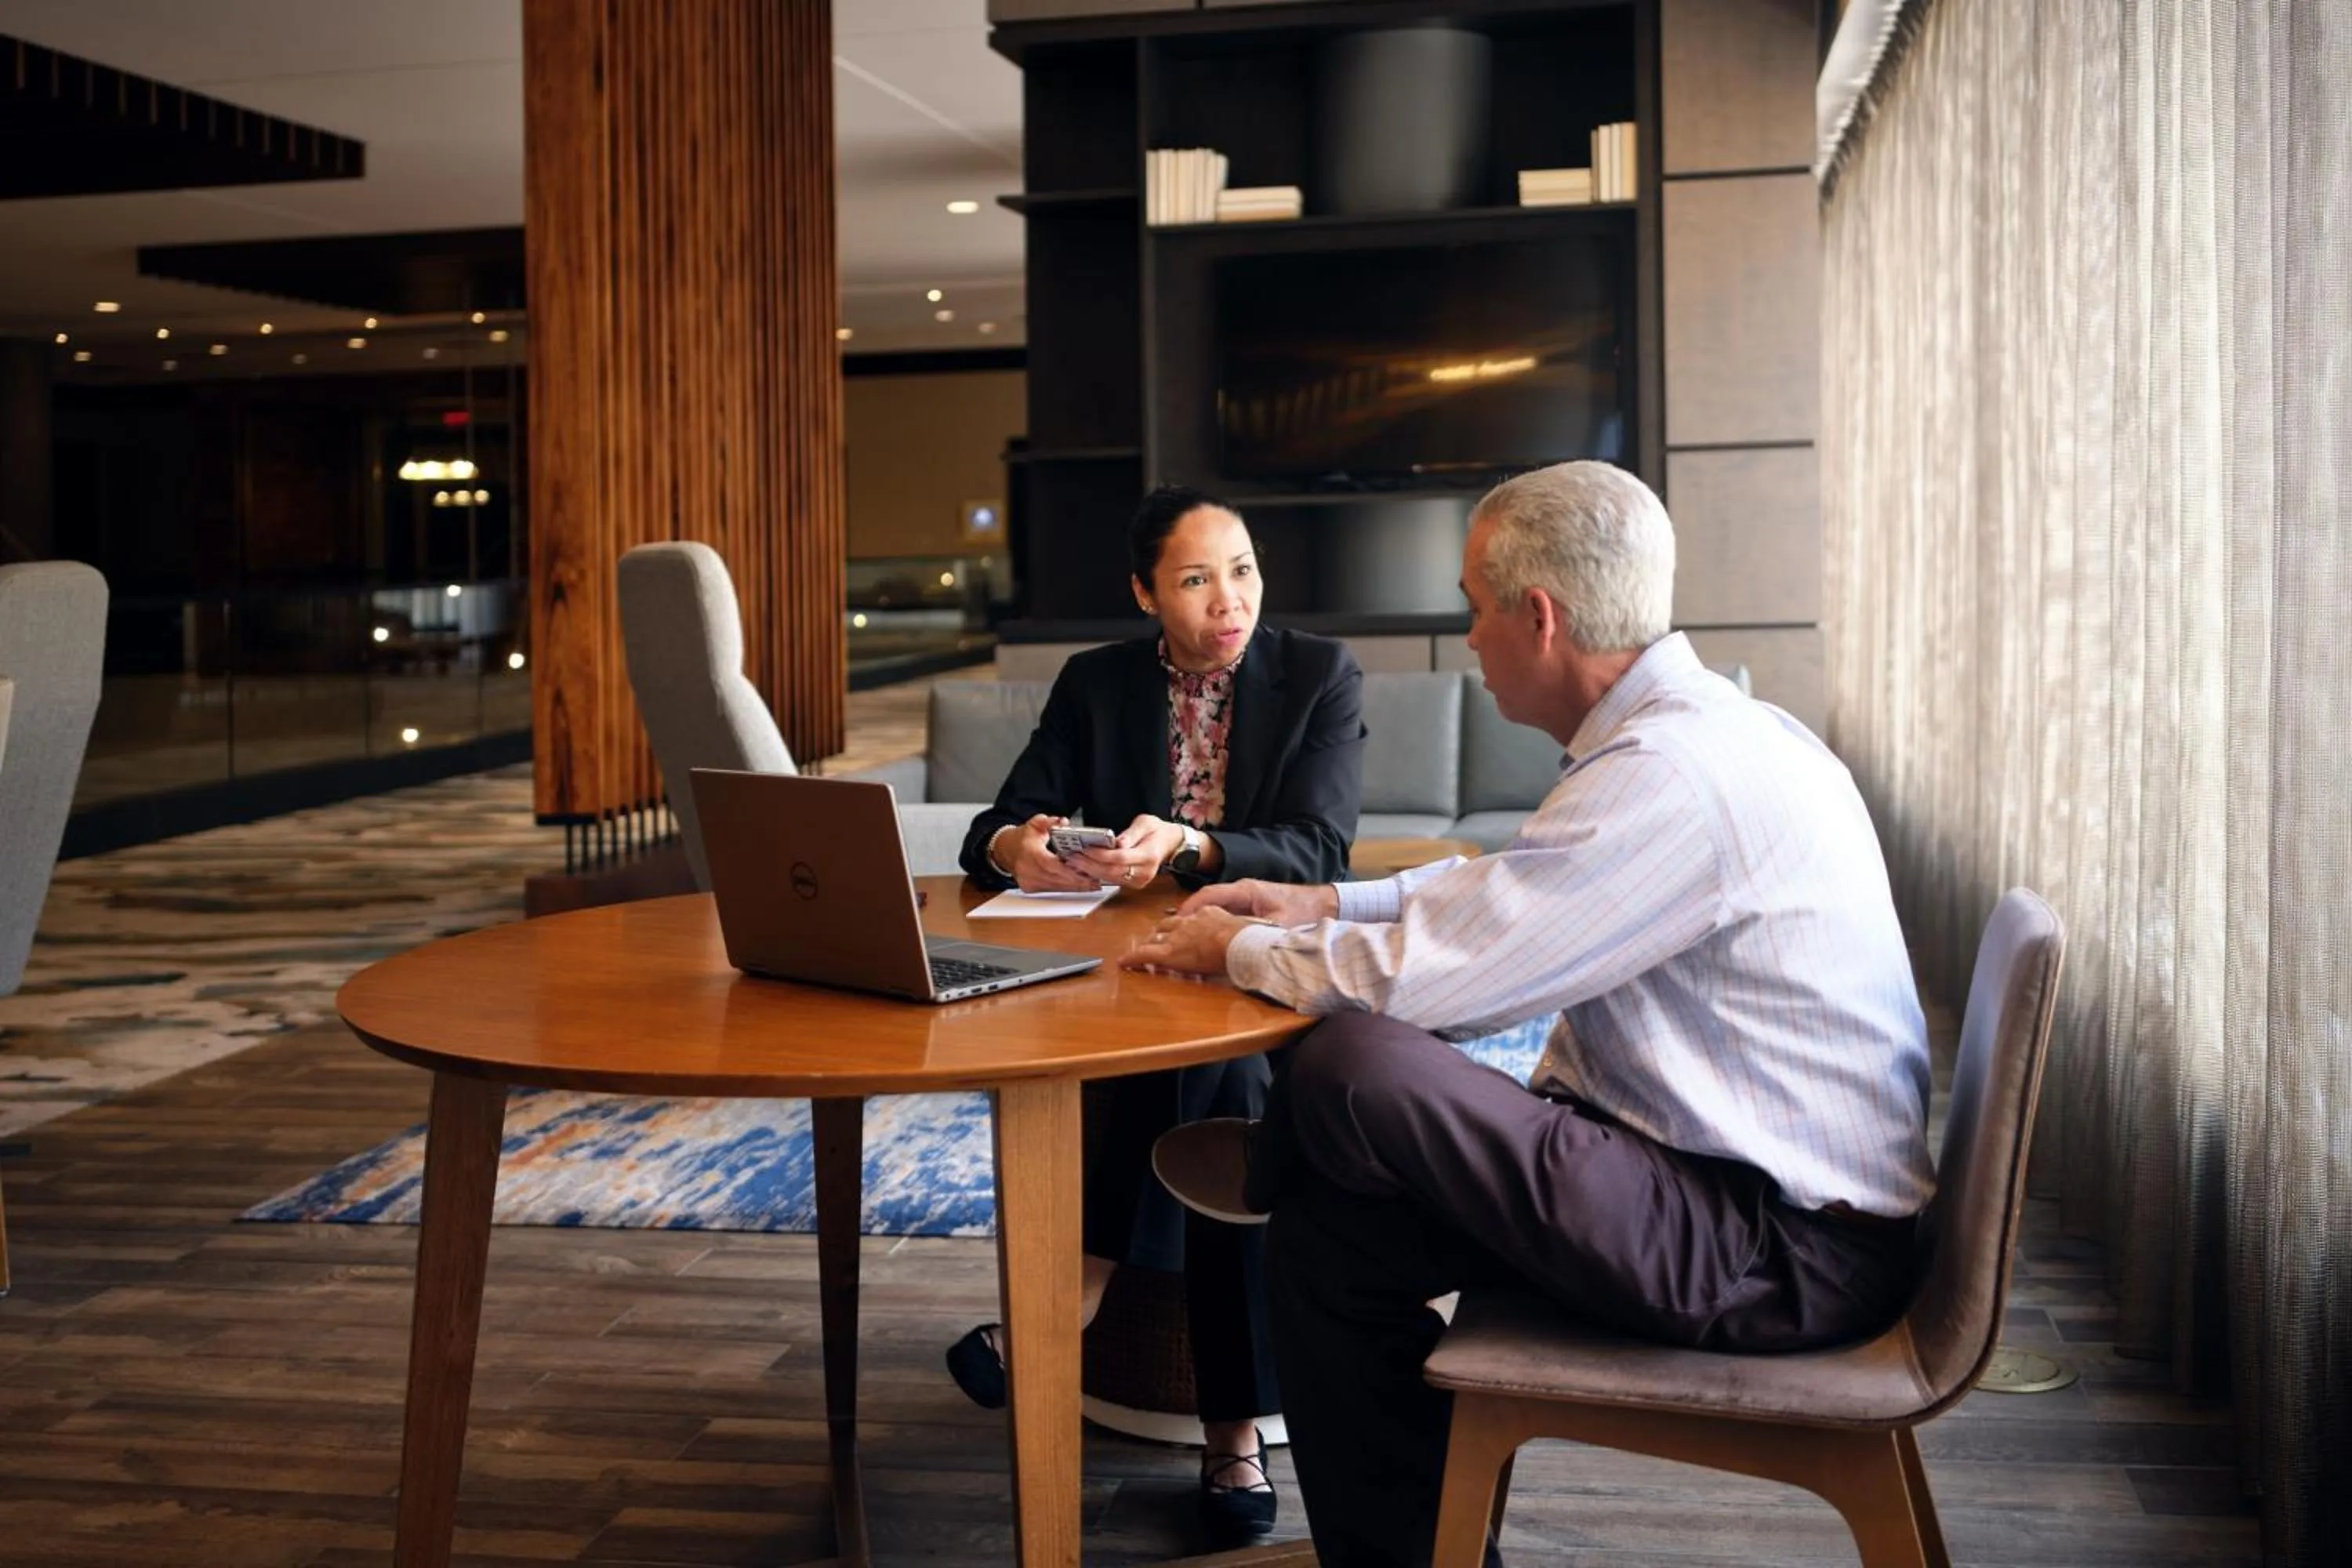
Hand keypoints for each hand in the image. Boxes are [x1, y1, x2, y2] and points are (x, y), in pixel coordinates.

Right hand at [1000, 815, 1101, 892]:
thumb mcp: (1036, 823)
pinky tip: (1079, 886)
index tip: (1084, 872)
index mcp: (1029, 852)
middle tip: (1095, 881)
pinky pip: (1051, 890)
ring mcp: (1028, 881)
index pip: (1050, 864)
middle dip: (1077, 881)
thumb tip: (1062, 821)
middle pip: (1056, 879)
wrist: (1006, 850)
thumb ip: (1050, 821)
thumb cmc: (1023, 838)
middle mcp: (1026, 870)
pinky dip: (1065, 888)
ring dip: (1074, 887)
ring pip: (1055, 887)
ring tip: (1092, 884)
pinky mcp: (1030, 888)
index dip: (1068, 870)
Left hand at [1070, 813, 1183, 890]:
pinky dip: (1097, 874)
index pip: (1120, 857)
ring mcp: (1140, 880)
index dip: (1101, 854)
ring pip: (1111, 878)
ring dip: (1090, 871)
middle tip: (1072, 856)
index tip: (1085, 848)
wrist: (1169, 844)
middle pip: (1112, 871)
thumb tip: (1118, 842)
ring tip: (1073, 862)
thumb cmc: (1156, 831)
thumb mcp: (1146, 823)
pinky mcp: (1134, 883)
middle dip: (1090, 864)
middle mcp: (1145, 871)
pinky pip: (1113, 880)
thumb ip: (1132, 833)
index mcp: (1149, 855)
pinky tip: (1084, 867)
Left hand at [1119, 906, 1255, 978]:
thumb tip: (1253, 940)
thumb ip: (1243, 934)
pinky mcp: (1170, 952)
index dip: (1183, 927)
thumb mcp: (1248, 931)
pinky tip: (1124, 963)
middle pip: (1169, 924)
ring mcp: (1178, 935)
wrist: (1241, 942)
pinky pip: (1145, 954)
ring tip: (1143, 952)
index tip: (1183, 932)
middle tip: (1157, 939)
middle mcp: (1190, 921)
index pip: (1190, 919)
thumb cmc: (1250, 941)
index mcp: (1209, 914)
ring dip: (1150, 944)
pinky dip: (1133, 958)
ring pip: (1157, 937)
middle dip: (1162, 932)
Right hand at [1177, 877, 1337, 926]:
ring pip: (1213, 908)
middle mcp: (1242, 892)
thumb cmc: (1304, 911)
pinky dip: (1211, 924)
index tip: (1175, 922)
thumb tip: (1238, 947)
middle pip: (1206, 901)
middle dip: (1187, 916)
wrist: (1324, 904)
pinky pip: (1223, 913)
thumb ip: (1258, 934)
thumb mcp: (1281, 925)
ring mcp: (1245, 899)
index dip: (1190, 909)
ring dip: (1198, 921)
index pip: (1209, 895)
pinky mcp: (1249, 908)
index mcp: (1246, 891)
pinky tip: (1204, 938)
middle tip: (1169, 933)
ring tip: (1180, 937)